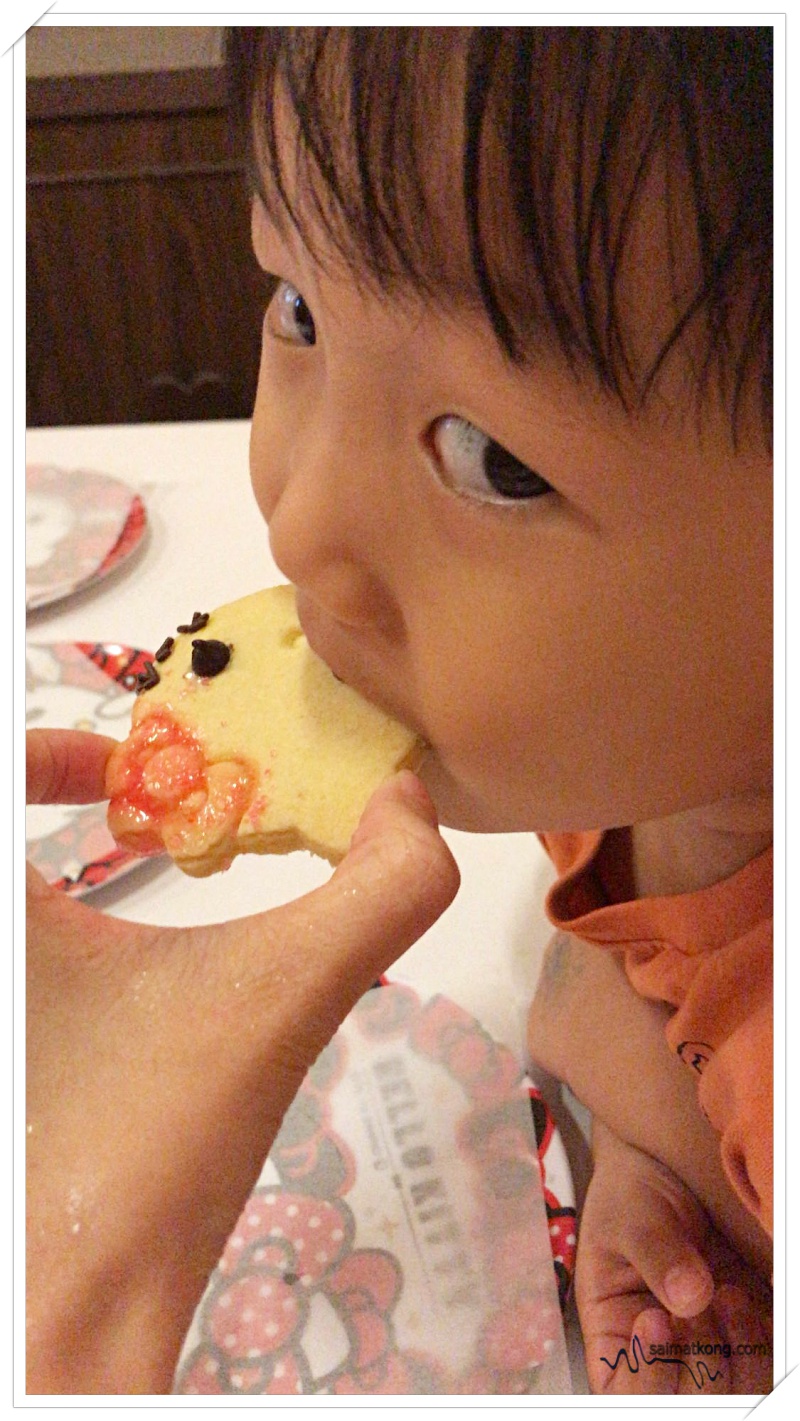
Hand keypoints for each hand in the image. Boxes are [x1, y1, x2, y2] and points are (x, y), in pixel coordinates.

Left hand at [26, 729, 458, 1394]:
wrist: (74, 1319)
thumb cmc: (150, 1146)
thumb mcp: (284, 996)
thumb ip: (381, 892)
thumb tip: (411, 804)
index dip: (39, 747)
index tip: (116, 775)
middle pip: (9, 842)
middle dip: (46, 800)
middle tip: (134, 811)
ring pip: (20, 920)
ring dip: (49, 878)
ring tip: (126, 878)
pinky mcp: (5, 1068)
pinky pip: (24, 971)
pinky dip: (52, 951)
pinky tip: (112, 991)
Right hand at [576, 1121, 771, 1393]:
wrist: (673, 1168)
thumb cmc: (632, 1197)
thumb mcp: (628, 1217)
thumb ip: (654, 1253)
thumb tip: (689, 1297)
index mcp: (617, 1341)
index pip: (623, 1394)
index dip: (644, 1378)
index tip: (656, 1320)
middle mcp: (666, 1358)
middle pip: (688, 1402)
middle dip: (700, 1362)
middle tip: (698, 1300)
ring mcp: (711, 1349)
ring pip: (737, 1391)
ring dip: (740, 1355)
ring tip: (729, 1293)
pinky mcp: (749, 1335)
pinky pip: (768, 1363)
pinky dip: (765, 1341)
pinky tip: (749, 1297)